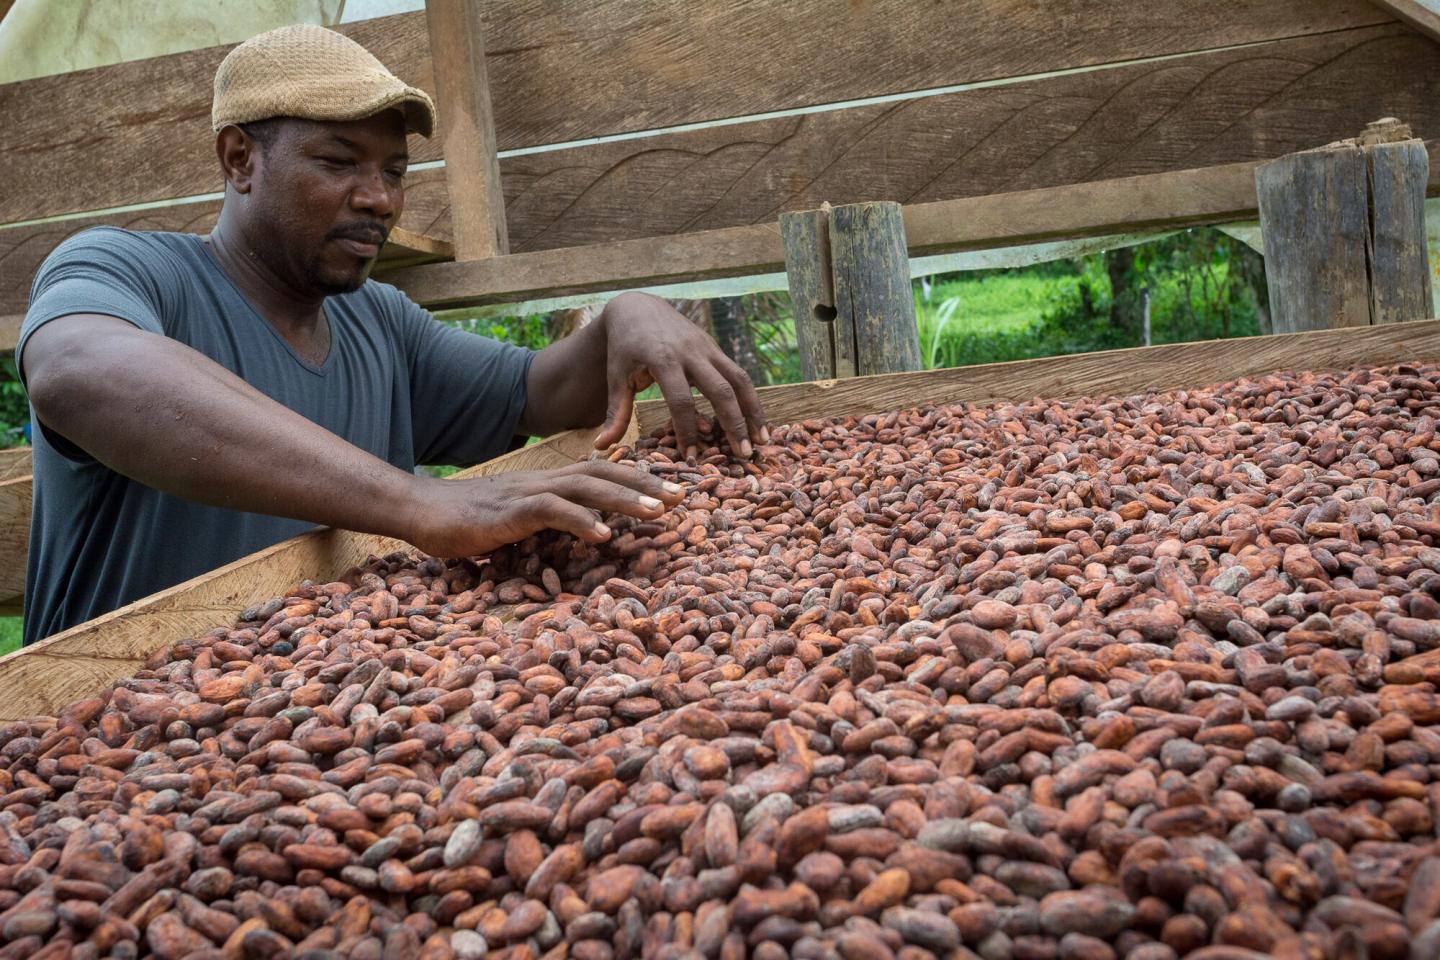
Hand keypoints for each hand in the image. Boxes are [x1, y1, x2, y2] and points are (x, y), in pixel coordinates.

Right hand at [401, 460, 684, 557]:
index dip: (638, 477)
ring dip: (624, 498)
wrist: (418, 511)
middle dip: (645, 484)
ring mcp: (526, 494)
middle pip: (603, 473)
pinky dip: (579, 521)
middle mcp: (543, 482)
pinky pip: (549, 512)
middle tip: (682, 497)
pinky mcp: (508, 513)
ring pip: (584, 488)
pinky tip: (603, 535)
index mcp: (548, 483)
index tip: (672, 490)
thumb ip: (549, 519)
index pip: (601, 472)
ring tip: (657, 512)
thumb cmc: (466, 521)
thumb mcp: (517, 518)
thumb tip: (585, 530)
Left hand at [592, 292, 767, 458]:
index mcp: (663, 359)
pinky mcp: (716, 349)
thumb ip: (616, 412)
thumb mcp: (617, 377)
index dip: (688, 431)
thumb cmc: (624, 348)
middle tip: (743, 455)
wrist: (638, 308)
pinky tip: (759, 423)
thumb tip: (602, 446)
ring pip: (739, 380)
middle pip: (720, 390)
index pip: (680, 400)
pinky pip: (740, 375)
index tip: (691, 458)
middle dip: (734, 424)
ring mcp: (707, 348)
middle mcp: (690, 353)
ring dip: (753, 411)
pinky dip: (752, 399)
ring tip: (762, 442)